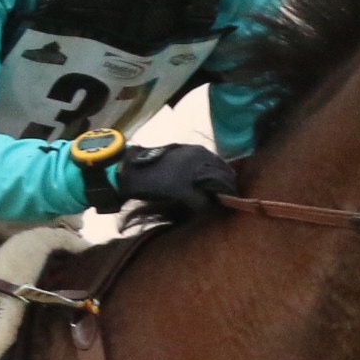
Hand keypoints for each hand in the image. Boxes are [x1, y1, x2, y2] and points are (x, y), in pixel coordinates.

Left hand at [99, 142, 236, 213]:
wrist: (129, 170)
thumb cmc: (156, 181)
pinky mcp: (181, 153)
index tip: (231, 203)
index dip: (229, 190)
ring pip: (210, 167)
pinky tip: (200, 186)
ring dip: (214, 180)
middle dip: (223, 184)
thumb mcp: (180, 193)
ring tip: (213, 195)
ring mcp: (190, 151)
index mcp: (202, 158)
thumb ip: (199, 201)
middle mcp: (199, 151)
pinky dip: (204, 175)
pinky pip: (200, 165)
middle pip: (220, 169)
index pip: (225, 175)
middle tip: (224, 200)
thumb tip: (213, 208)